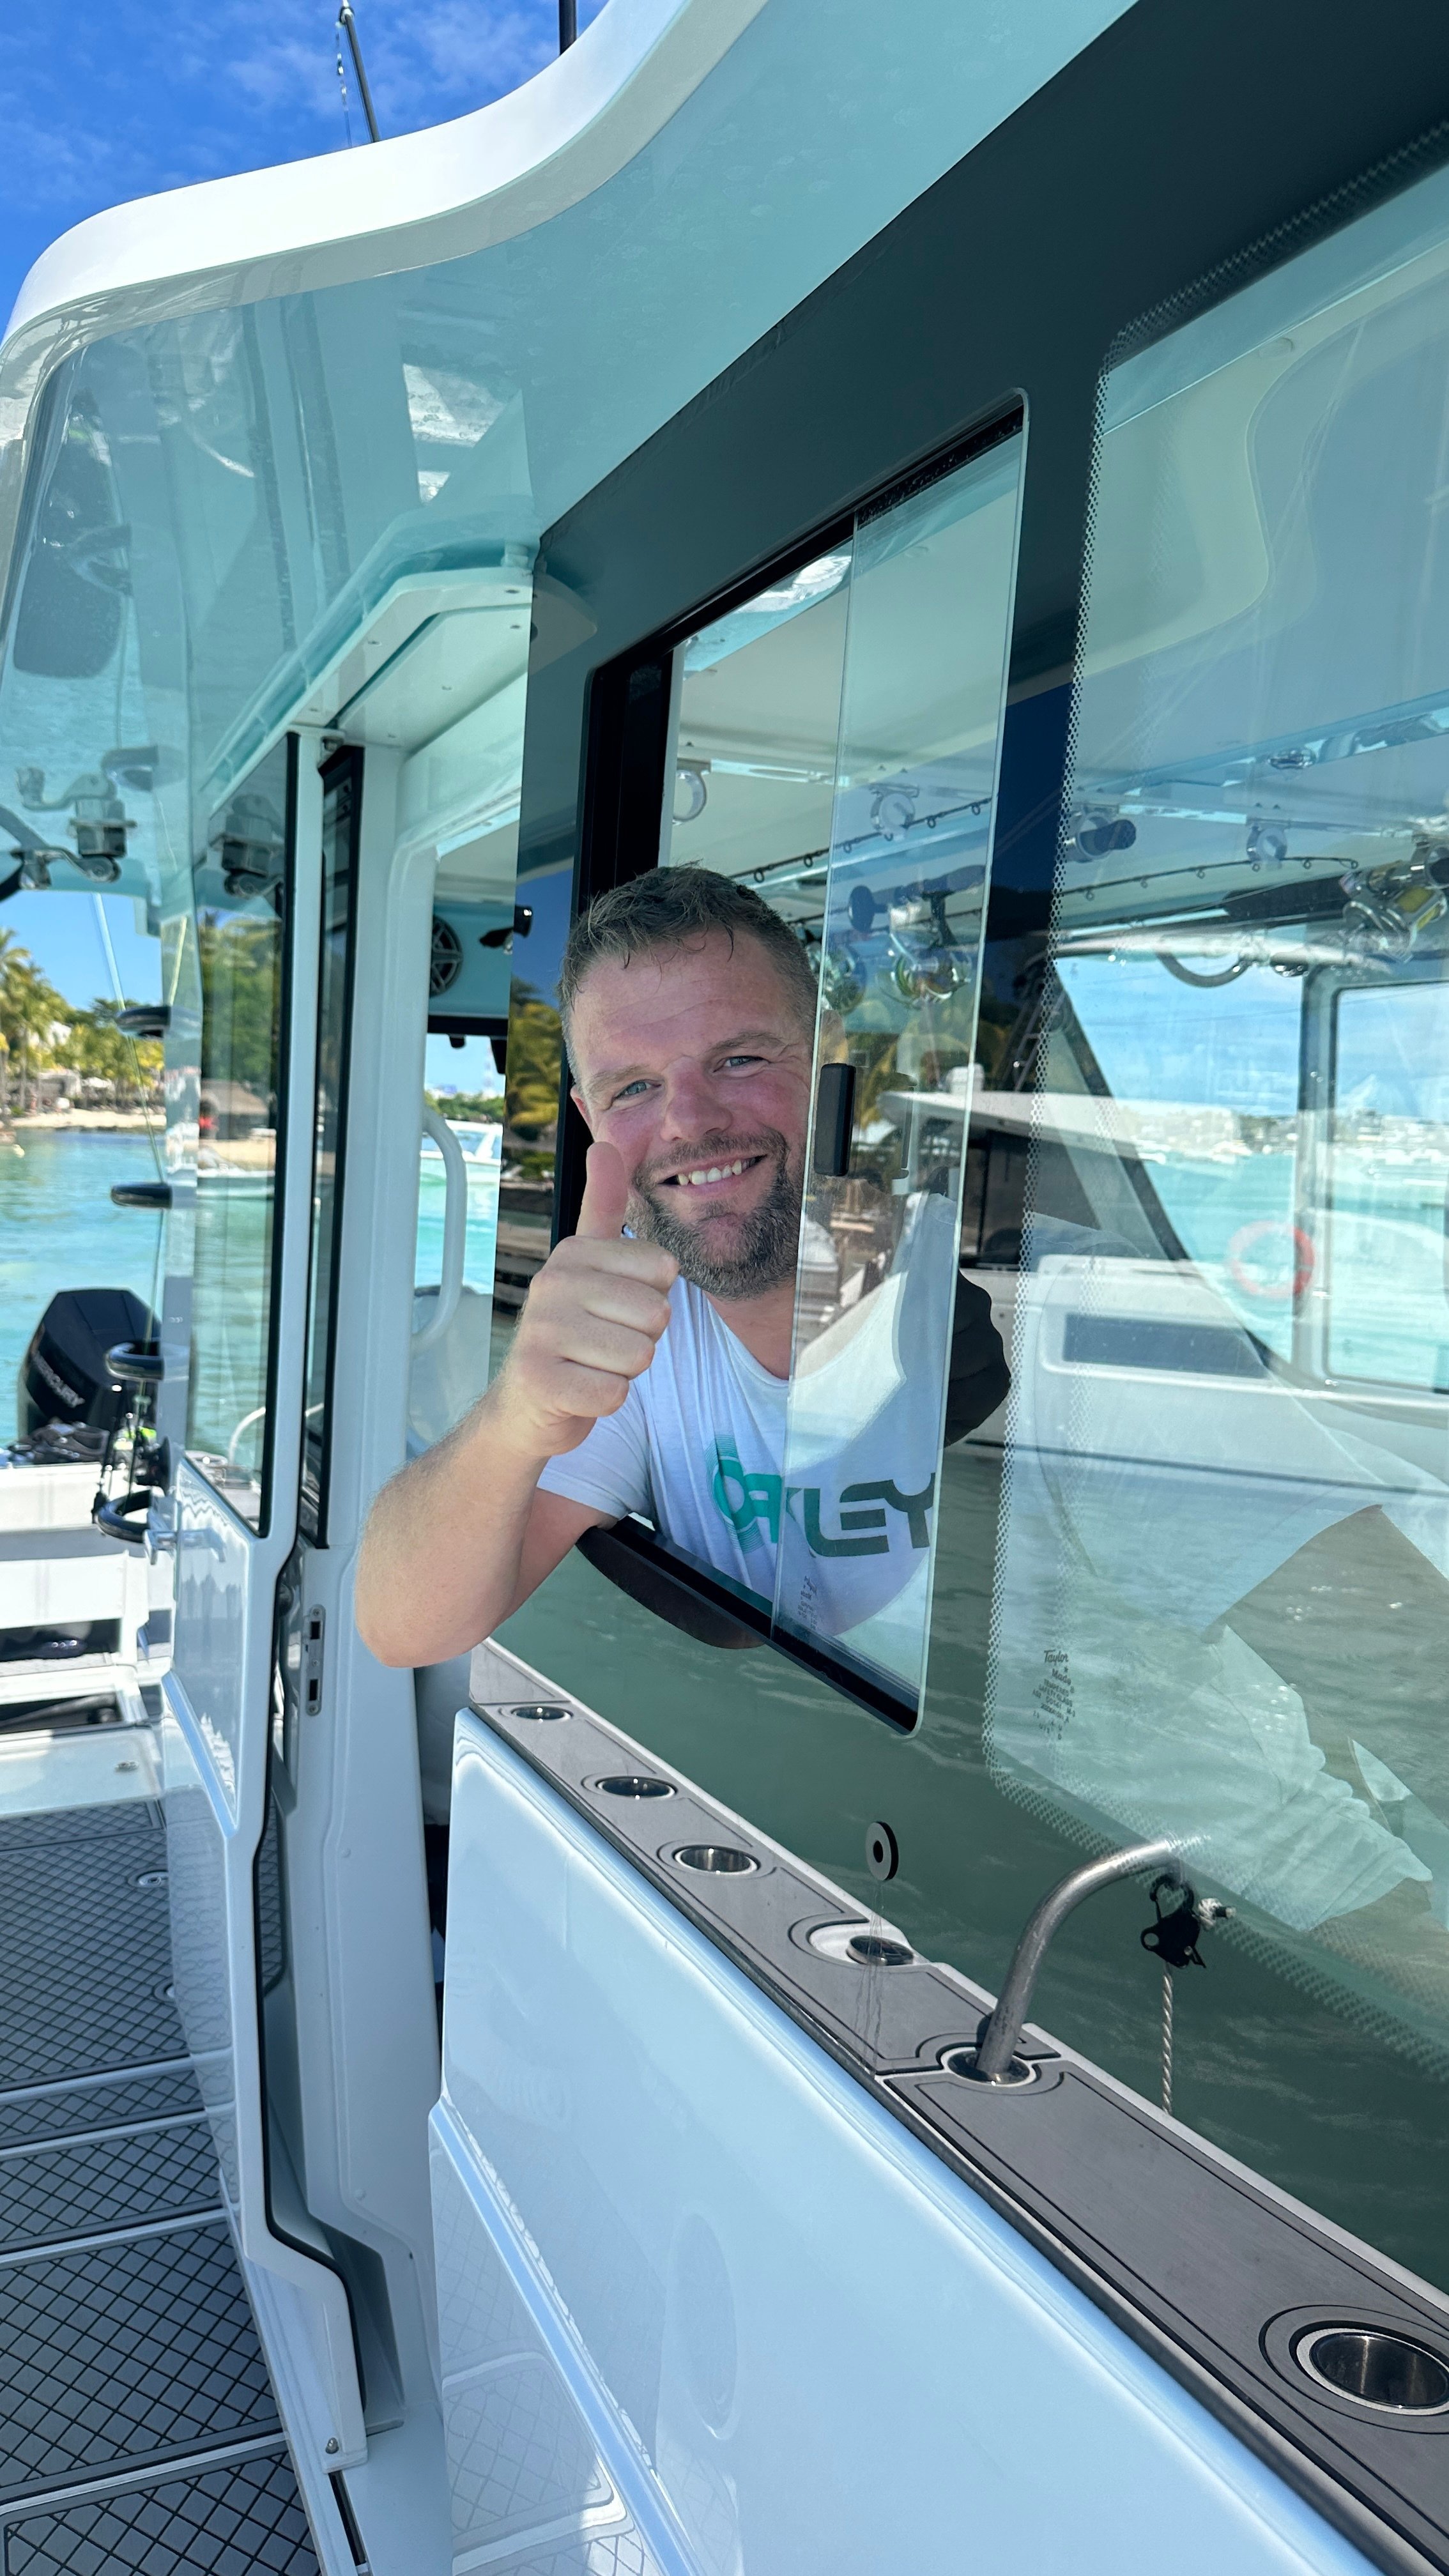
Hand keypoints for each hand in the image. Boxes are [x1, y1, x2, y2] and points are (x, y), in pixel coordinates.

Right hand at [493, 1142, 676, 1459]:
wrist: (528, 1404)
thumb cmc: (572, 1334)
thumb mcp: (588, 1265)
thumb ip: (602, 1206)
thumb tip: (606, 1143)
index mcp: (572, 1253)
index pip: (663, 1268)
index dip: (652, 1298)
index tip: (615, 1308)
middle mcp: (551, 1283)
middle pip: (656, 1313)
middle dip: (642, 1338)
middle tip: (603, 1343)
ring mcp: (541, 1331)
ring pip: (640, 1355)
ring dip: (623, 1370)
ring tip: (590, 1364)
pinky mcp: (541, 1380)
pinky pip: (615, 1392)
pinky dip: (606, 1399)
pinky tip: (579, 1390)